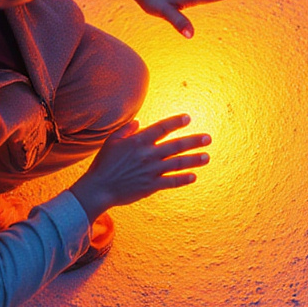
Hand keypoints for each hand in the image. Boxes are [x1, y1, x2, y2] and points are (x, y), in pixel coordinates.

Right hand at [67, 115, 209, 218]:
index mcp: (139, 141)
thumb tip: (139, 122)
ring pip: (178, 163)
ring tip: (207, 157)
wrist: (99, 188)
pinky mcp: (151, 185)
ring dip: (194, 160)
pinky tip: (194, 176)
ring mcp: (151, 170)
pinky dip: (183, 178)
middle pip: (176, 145)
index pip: (162, 128)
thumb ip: (127, 130)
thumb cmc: (104, 164)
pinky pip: (172, 181)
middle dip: (194, 141)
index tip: (188, 118)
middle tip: (208, 138)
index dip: (176, 122)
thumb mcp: (112, 141)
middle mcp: (148, 154)